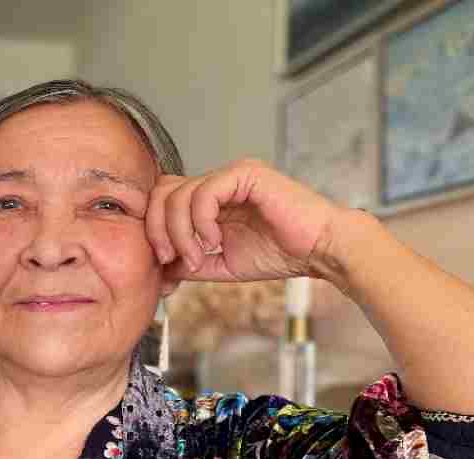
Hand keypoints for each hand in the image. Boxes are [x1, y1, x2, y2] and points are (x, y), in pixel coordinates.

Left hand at [145, 158, 343, 282]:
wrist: (320, 250)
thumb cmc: (280, 254)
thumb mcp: (223, 264)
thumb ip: (191, 263)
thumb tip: (160, 270)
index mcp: (211, 198)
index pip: (163, 200)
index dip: (153, 229)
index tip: (164, 263)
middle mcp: (218, 181)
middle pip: (161, 191)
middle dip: (157, 228)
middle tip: (170, 259)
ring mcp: (231, 175)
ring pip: (179, 194)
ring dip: (180, 232)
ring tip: (198, 257)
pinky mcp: (246, 174)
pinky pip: (205, 192)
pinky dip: (200, 221)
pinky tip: (214, 240)